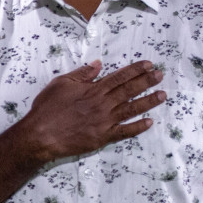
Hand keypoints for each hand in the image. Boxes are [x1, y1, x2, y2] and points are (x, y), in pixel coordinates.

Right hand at [14, 59, 165, 163]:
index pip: (119, 77)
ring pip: (131, 109)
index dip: (135, 70)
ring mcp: (105, 121)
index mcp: (93, 90)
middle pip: (129, 90)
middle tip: (160, 75)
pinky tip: (149, 122)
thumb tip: (98, 65)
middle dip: (147, 81)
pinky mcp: (103, 137)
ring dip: (148, 101)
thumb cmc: (47, 108)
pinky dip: (138, 127)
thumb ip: (81, 74)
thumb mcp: (60, 84)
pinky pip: (125, 132)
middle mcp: (103, 104)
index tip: (149, 65)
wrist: (40, 135)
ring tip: (162, 95)